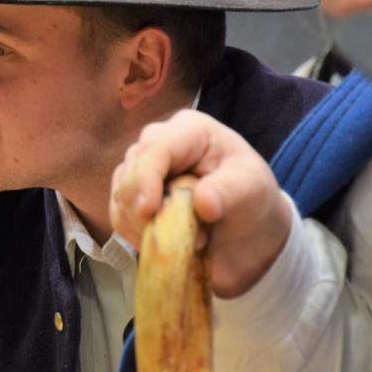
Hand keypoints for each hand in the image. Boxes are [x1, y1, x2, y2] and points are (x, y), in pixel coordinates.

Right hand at [110, 109, 292, 298]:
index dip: (146, 178)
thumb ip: (230, 192)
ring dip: (145, 225)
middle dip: (148, 208)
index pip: (155, 147)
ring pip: (121, 195)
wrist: (245, 228)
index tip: (149, 212)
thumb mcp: (252, 189)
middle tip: (191, 235)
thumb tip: (203, 202)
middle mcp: (159, 144)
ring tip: (187, 239)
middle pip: (131, 171)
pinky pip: (118, 215)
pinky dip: (135, 234)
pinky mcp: (132, 196)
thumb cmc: (251, 197)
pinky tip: (165, 240)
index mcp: (189, 131)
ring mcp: (141, 170)